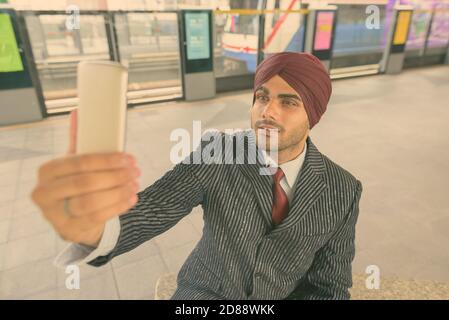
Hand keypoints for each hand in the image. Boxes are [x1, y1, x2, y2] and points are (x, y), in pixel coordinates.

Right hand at [31, 110, 140, 246]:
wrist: (73, 217)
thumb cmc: (77, 185)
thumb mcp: (75, 163)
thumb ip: (79, 141)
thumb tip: (79, 113)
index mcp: (46, 171)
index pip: (79, 162)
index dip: (106, 160)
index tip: (128, 158)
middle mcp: (44, 193)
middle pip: (85, 183)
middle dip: (115, 176)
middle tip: (136, 171)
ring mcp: (54, 215)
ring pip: (91, 202)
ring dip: (118, 192)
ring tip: (135, 184)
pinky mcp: (69, 230)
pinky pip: (98, 218)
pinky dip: (118, 206)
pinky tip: (132, 198)